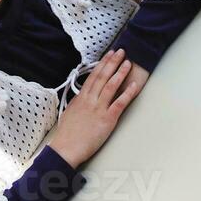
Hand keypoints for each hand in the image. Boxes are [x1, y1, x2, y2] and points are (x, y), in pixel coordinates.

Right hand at [46, 49, 147, 167]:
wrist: (66, 148)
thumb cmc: (67, 134)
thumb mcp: (70, 112)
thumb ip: (78, 101)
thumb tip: (83, 94)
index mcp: (81, 97)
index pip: (94, 75)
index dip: (103, 63)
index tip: (109, 54)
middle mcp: (90, 100)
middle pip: (103, 76)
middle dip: (113, 62)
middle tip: (121, 52)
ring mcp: (99, 109)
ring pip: (111, 86)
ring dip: (121, 73)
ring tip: (128, 63)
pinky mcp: (107, 119)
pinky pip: (120, 103)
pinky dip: (128, 93)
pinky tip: (134, 85)